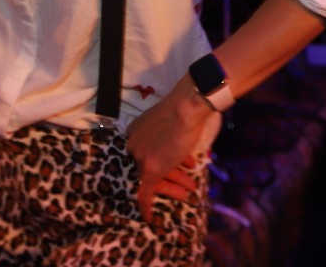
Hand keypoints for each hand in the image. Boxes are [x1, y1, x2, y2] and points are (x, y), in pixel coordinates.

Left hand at [125, 80, 220, 225]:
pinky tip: (149, 217)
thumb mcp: (171, 124)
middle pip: (149, 167)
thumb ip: (167, 136)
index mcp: (135, 132)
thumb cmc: (183, 111)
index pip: (145, 154)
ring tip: (191, 188)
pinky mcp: (149, 169)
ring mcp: (140, 157)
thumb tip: (177, 148)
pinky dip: (146, 206)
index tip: (169, 170)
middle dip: (171, 177)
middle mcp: (133, 144)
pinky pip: (144, 193)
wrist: (186, 107)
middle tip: (186, 185)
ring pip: (154, 179)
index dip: (163, 163)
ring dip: (174, 185)